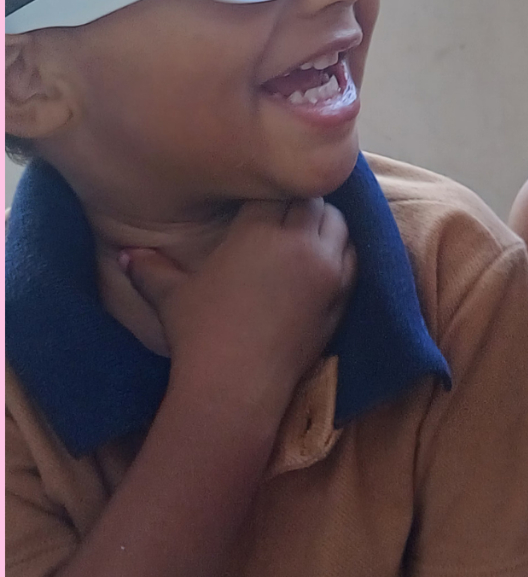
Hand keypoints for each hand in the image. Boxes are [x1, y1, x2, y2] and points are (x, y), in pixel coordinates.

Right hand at [123, 198, 356, 410]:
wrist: (237, 387)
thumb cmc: (200, 336)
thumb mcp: (171, 297)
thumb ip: (150, 268)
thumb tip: (125, 254)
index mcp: (258, 230)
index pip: (276, 189)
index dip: (268, 192)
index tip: (260, 201)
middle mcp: (299, 241)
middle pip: (312, 200)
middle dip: (299, 202)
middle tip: (284, 213)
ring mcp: (327, 268)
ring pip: (339, 224)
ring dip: (325, 222)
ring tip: (307, 231)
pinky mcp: (343, 295)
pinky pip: (352, 257)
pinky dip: (342, 250)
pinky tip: (326, 258)